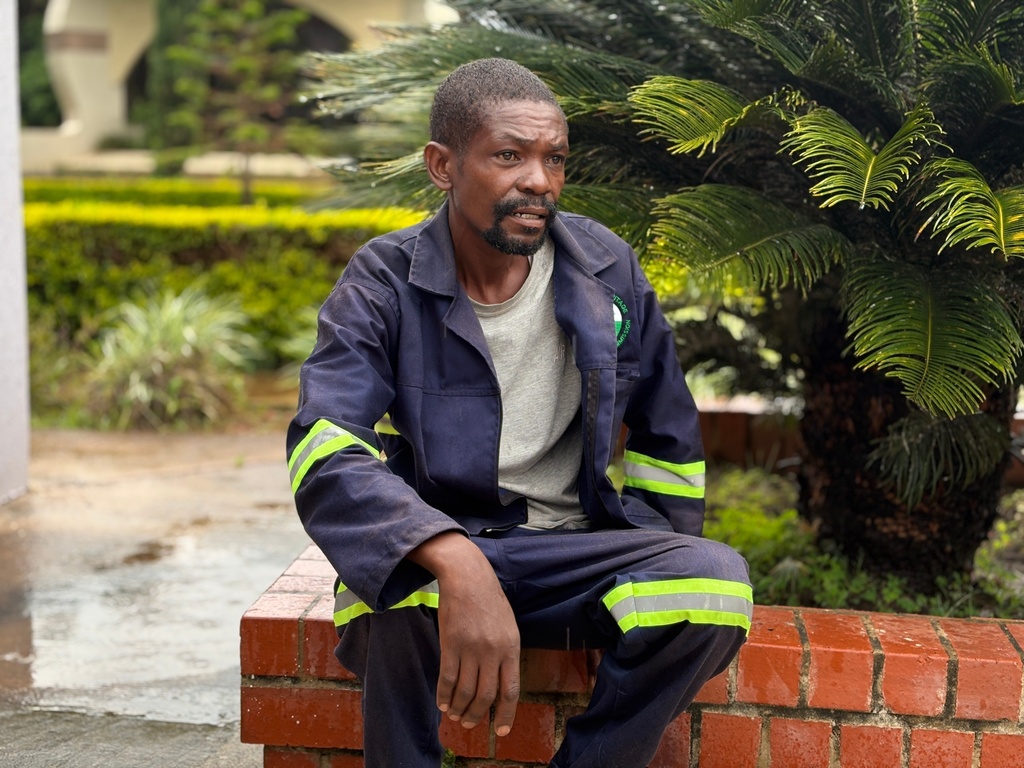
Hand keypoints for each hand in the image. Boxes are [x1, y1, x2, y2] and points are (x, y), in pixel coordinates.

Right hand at [407, 533, 520, 735]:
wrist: (467, 576)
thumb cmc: (488, 600)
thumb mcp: (508, 626)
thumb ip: (506, 653)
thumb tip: (500, 683)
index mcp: (511, 647)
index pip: (511, 690)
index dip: (506, 714)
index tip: (500, 731)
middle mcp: (493, 650)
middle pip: (486, 695)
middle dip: (477, 714)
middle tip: (469, 723)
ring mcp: (471, 647)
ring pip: (466, 690)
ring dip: (459, 708)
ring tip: (455, 715)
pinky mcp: (450, 643)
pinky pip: (447, 677)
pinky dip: (444, 694)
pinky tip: (442, 702)